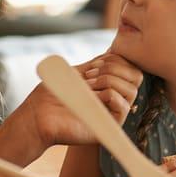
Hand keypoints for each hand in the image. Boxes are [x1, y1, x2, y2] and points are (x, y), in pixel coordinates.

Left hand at [22, 52, 142, 146]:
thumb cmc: (53, 94)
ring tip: (88, 87)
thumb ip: (95, 64)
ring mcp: (114, 111)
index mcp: (108, 84)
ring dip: (109, 81)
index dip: (115, 59)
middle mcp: (115, 97)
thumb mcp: (76, 72)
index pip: (130, 66)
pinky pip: (124, 106)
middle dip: (114, 68)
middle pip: (136, 75)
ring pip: (132, 89)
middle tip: (89, 75)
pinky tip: (91, 98)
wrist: (39, 115)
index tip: (92, 66)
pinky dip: (109, 95)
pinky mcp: (111, 125)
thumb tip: (112, 51)